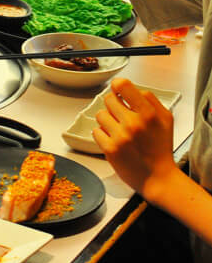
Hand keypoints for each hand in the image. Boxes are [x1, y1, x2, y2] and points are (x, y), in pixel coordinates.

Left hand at [92, 77, 177, 198]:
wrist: (158, 178)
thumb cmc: (161, 148)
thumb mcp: (166, 119)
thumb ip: (150, 99)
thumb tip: (130, 87)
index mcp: (148, 114)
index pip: (123, 85)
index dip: (117, 85)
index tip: (118, 88)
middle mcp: (133, 124)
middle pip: (108, 99)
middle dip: (114, 105)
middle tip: (121, 115)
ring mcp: (120, 137)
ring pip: (100, 114)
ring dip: (107, 120)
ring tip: (118, 129)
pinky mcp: (110, 149)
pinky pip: (95, 131)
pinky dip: (102, 134)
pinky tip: (114, 140)